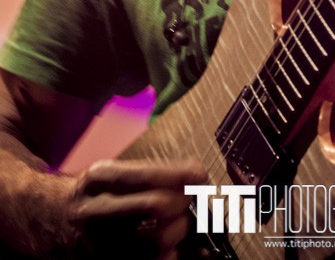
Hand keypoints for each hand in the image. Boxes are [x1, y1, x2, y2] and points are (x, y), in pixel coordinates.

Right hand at [69, 159, 206, 259]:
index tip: (200, 175)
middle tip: (188, 203)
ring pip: (156, 242)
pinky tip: (177, 250)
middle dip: (182, 204)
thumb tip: (193, 179)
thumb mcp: (108, 172)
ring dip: (179, 233)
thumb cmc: (87, 192)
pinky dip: (172, 257)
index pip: (149, 175)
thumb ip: (146, 176)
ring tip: (179, 225)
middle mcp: (97, 210)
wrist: (46, 217)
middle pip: (156, 206)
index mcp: (100, 178)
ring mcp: (99, 243)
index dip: (181, 175)